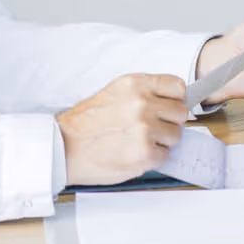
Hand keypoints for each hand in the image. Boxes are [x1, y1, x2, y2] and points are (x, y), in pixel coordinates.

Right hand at [56, 73, 187, 185]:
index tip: (169, 107)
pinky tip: (135, 154)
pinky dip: (153, 158)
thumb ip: (144, 93)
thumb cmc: (85, 124)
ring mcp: (145, 128)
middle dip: (169, 122)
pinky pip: (165, 155)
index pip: (178, 87)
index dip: (175, 99)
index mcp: (136, 84)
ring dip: (162, 141)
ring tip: (139, 142)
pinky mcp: (144, 153)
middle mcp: (143, 103)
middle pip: (180, 112)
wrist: (63, 147)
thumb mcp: (115, 92)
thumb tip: (170, 100)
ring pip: (176, 135)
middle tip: (152, 128)